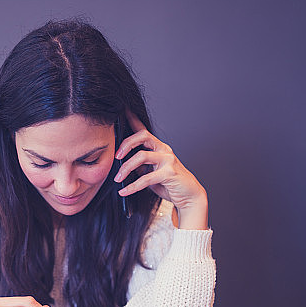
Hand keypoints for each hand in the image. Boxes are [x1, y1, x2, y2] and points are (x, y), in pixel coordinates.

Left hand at [114, 109, 208, 228]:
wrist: (189, 196)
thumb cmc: (170, 184)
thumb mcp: (152, 173)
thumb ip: (140, 166)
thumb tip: (123, 165)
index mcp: (159, 147)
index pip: (144, 130)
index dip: (133, 119)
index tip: (122, 110)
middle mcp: (164, 149)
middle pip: (142, 136)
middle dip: (126, 144)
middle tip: (116, 156)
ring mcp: (168, 160)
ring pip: (142, 156)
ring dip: (126, 167)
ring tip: (118, 178)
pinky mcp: (169, 173)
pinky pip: (146, 178)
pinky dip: (132, 186)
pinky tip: (124, 191)